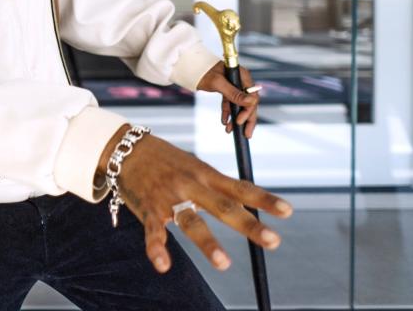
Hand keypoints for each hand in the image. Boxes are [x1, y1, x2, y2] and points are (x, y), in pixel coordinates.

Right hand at [114, 132, 291, 273]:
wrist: (125, 148)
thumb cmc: (164, 159)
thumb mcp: (193, 165)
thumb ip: (217, 185)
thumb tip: (247, 202)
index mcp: (205, 173)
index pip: (240, 187)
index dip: (264, 199)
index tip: (287, 211)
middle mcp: (191, 185)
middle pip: (223, 206)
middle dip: (248, 224)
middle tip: (272, 241)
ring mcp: (169, 198)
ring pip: (190, 221)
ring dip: (207, 242)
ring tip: (223, 263)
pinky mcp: (149, 209)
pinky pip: (154, 232)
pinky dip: (157, 249)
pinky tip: (163, 265)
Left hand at [197, 63, 259, 137]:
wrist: (191, 67)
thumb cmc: (204, 71)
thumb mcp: (218, 83)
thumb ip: (234, 93)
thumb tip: (252, 102)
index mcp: (243, 76)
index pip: (252, 97)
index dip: (248, 111)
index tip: (239, 122)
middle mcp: (241, 81)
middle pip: (249, 103)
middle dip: (247, 120)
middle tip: (246, 135)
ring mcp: (234, 86)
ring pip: (240, 105)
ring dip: (236, 118)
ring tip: (230, 130)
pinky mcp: (226, 90)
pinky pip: (230, 103)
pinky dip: (228, 113)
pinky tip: (224, 122)